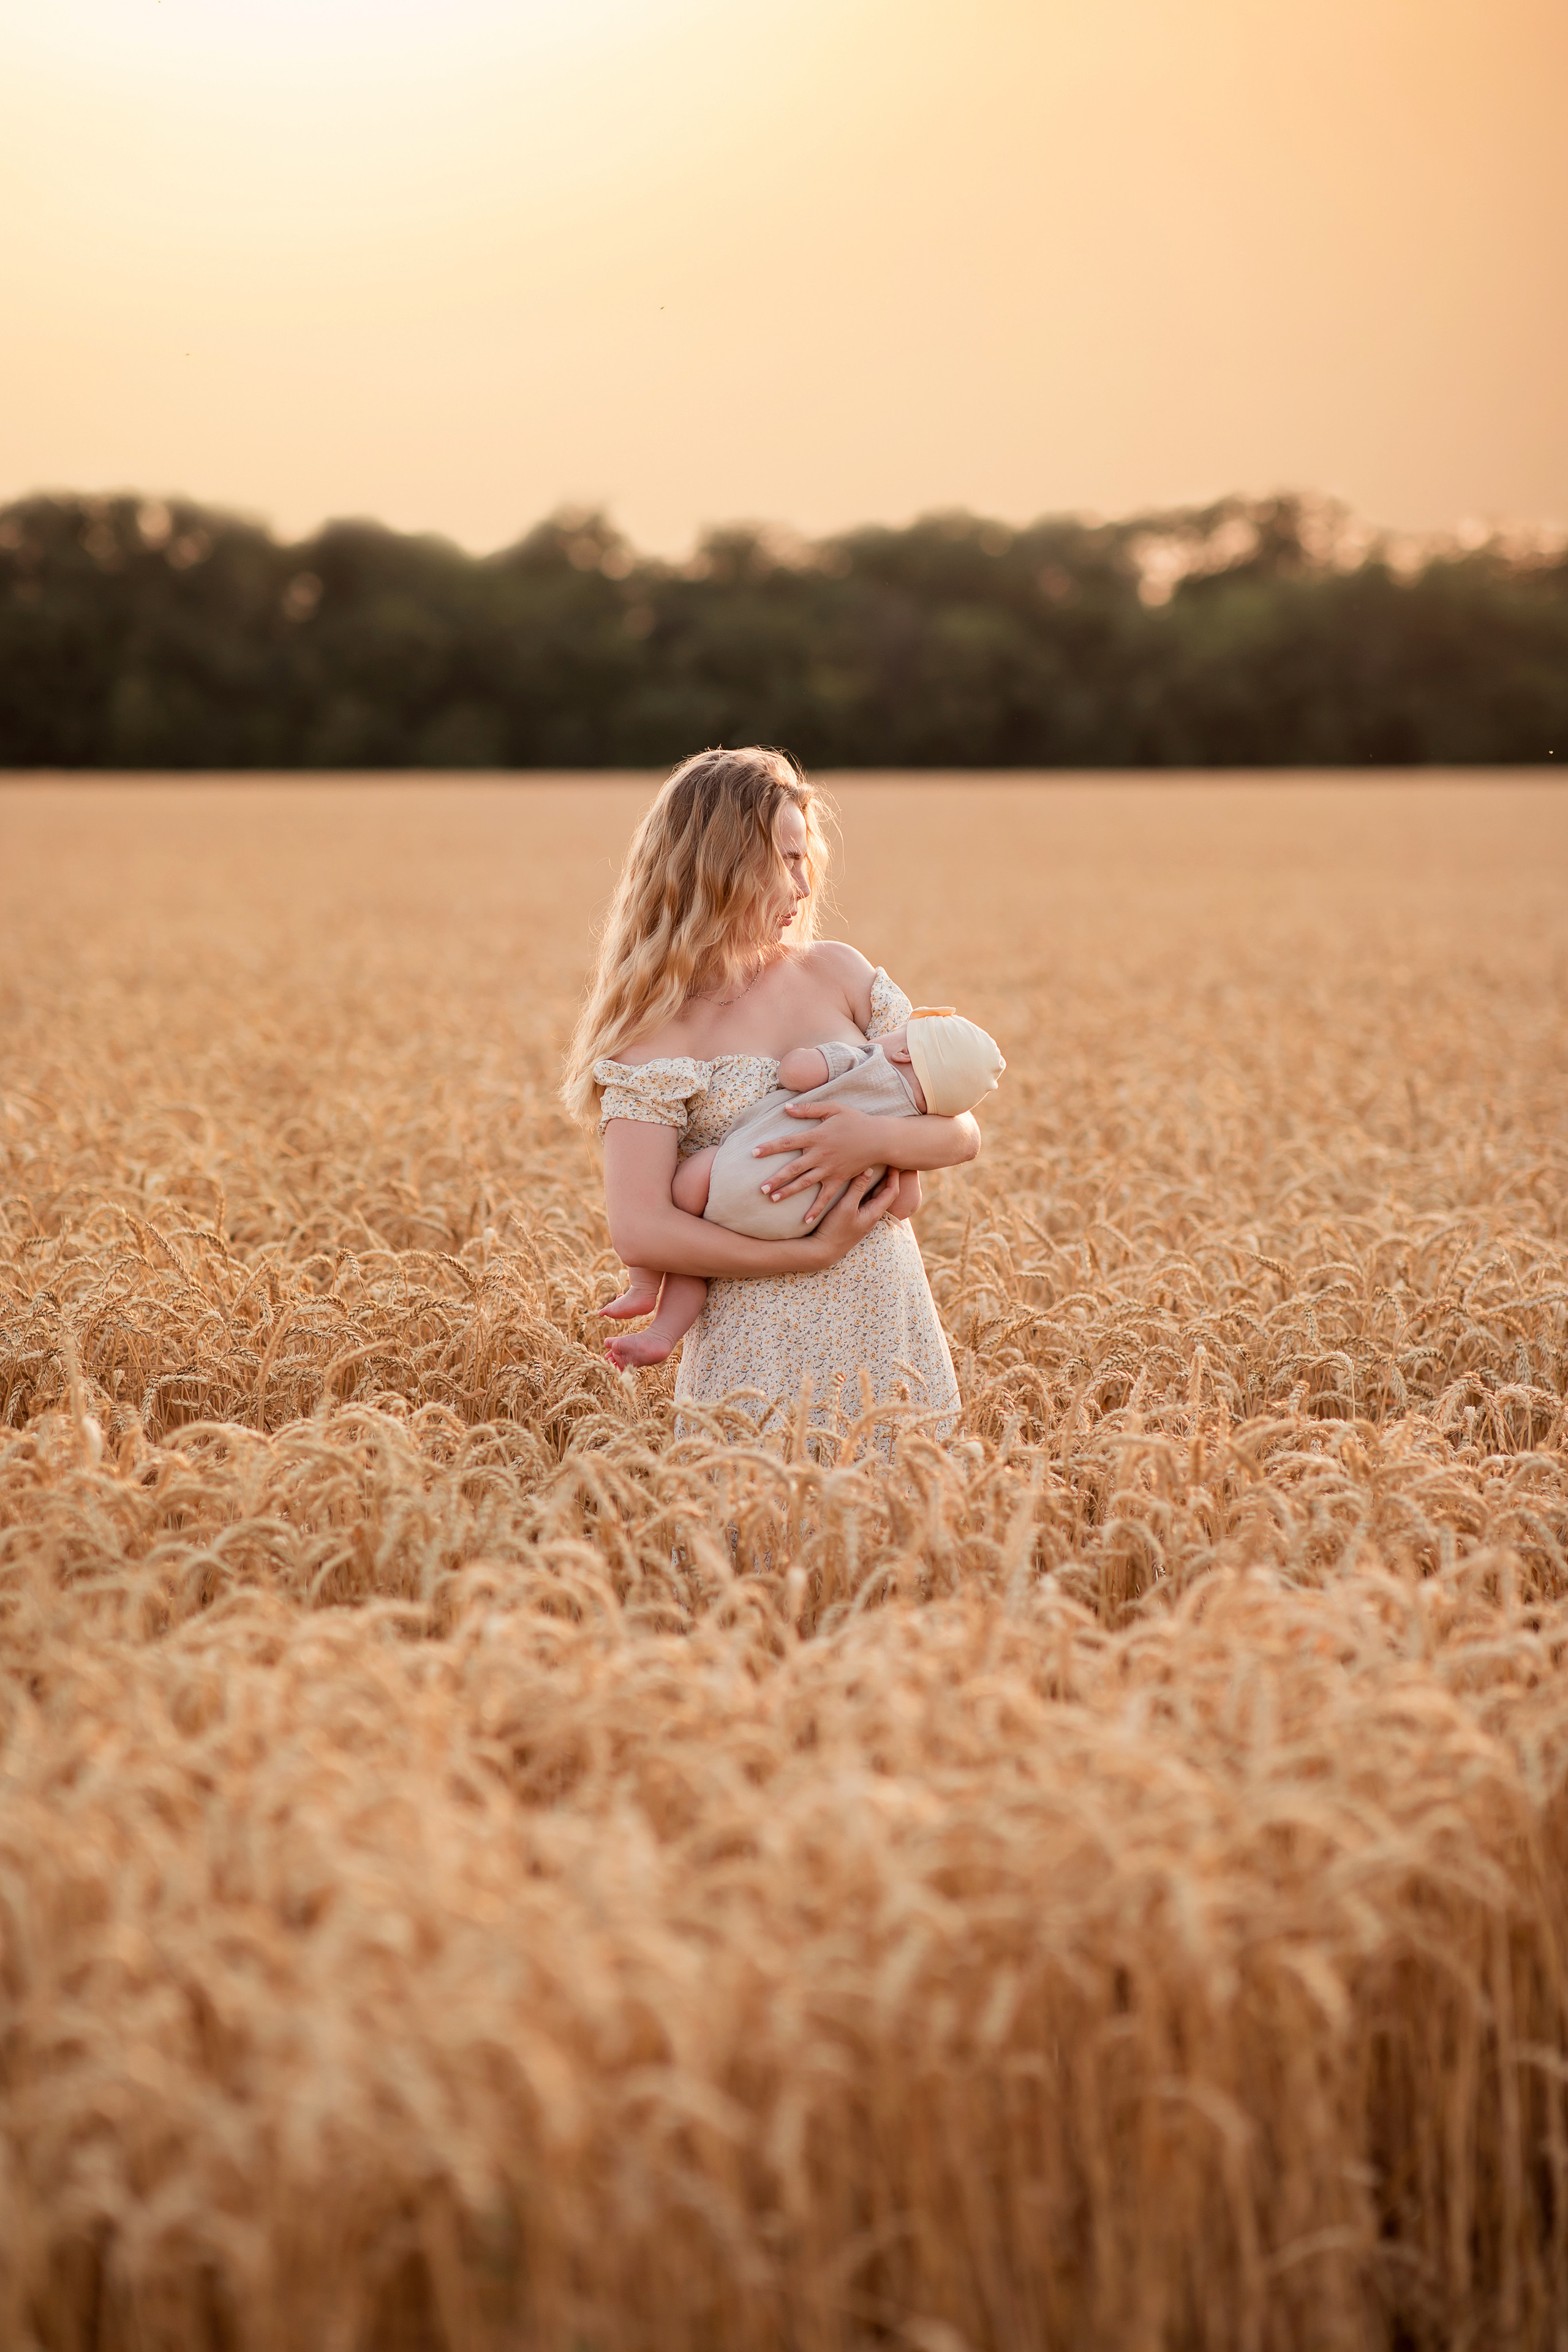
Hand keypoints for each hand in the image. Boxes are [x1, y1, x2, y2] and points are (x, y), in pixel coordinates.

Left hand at [753, 1102, 883, 1208]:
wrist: (879, 1139)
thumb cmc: (855, 1121)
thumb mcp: (833, 1108)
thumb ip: (809, 1108)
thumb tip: (786, 1108)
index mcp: (816, 1137)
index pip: (787, 1143)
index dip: (769, 1148)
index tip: (753, 1153)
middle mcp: (820, 1155)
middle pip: (793, 1168)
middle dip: (775, 1178)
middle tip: (760, 1188)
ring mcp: (829, 1169)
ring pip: (805, 1183)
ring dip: (788, 1192)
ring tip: (772, 1199)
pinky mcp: (839, 1179)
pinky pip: (825, 1197)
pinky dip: (816, 1208)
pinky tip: (805, 1219)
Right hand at [803, 1163, 899, 1263]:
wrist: (824, 1251)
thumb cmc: (835, 1229)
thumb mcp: (846, 1207)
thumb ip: (857, 1188)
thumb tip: (869, 1169)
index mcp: (875, 1213)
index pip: (892, 1191)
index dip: (894, 1176)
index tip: (893, 1162)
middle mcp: (872, 1216)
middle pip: (886, 1194)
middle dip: (889, 1177)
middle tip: (887, 1162)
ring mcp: (864, 1218)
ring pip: (876, 1197)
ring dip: (878, 1183)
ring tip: (876, 1168)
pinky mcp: (855, 1220)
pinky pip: (866, 1201)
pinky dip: (867, 1189)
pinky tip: (860, 1183)